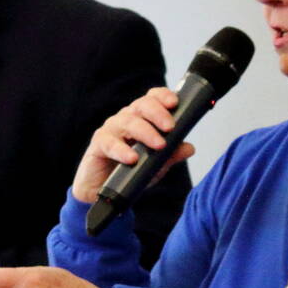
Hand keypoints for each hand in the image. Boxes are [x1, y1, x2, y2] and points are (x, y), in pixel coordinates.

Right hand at [71, 87, 196, 204]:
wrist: (103, 191)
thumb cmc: (128, 171)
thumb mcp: (155, 165)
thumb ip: (171, 155)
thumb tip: (189, 148)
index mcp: (141, 118)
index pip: (152, 99)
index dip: (163, 96)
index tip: (175, 103)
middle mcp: (126, 119)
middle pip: (141, 105)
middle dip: (158, 113)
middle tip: (170, 127)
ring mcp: (111, 130)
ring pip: (128, 122)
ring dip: (145, 132)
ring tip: (159, 145)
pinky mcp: (98, 145)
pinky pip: (110, 143)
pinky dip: (122, 150)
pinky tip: (132, 158)